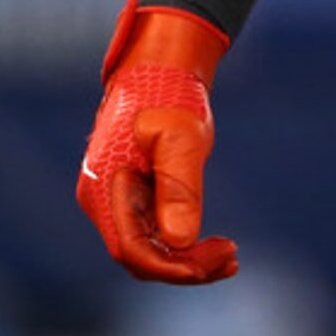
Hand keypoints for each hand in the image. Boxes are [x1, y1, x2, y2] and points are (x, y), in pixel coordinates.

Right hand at [76, 0, 239, 283]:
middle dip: (186, 267)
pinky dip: (182, 245)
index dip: (174, 267)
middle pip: (140, 258)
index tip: (215, 261)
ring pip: (147, 251)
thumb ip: (178, 187)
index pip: (133, 250)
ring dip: (187, 260)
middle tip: (233, 258)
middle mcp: (102, 202)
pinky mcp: (131, 198)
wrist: (159, 68)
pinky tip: (214, 247)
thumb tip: (180, 241)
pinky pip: (152, 235)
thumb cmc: (168, 95)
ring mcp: (114, 202)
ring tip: (230, 257)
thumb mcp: (180, 136)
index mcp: (105, 189)